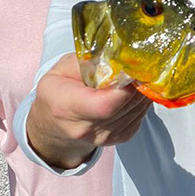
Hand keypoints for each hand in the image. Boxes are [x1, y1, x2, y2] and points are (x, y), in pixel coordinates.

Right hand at [27, 53, 151, 168]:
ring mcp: (104, 137)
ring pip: (137, 110)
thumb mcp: (63, 67)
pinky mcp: (119, 138)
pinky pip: (140, 116)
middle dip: (137, 82)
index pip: (105, 105)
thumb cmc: (57, 92)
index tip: (130, 69)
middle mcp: (86, 128)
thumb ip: (90, 61)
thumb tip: (119, 57)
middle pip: (126, 105)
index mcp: (67, 107)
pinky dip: (140, 101)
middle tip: (136, 65)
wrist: (52, 126)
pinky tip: (131, 90)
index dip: (125, 88)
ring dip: (141, 90)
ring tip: (133, 76)